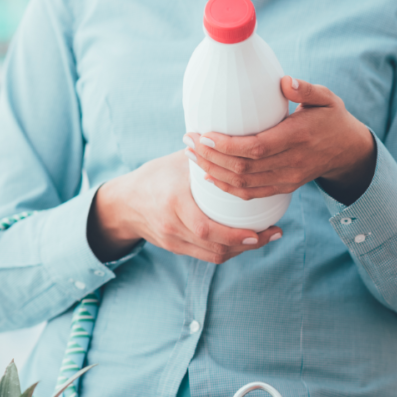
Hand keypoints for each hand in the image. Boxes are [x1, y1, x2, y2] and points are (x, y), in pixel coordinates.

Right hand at [87, 150, 282, 263]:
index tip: (260, 231)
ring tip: (264, 238)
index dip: (236, 236)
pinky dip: (228, 250)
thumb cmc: (155, 176)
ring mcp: (174, 241)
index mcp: (174, 204)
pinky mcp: (176, 249)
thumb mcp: (177, 163)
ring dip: (242, 250)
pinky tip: (245, 241)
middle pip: (216, 247)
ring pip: (214, 255)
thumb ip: (206, 156)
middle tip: (273, 234)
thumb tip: (238, 141)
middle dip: (248, 245)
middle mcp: (173, 226)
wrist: (123, 203)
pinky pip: (207, 255)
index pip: (207, 229)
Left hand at [185, 76, 376, 205]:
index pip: (257, 148)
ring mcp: (288, 179)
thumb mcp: (327, 98)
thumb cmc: (333, 118)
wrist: (349, 151)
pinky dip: (227, 187)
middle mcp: (292, 163)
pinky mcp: (285, 187)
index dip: (227, 146)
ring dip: (214, 171)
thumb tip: (284, 81)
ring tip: (192, 155)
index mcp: (299, 138)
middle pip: (244, 168)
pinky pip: (252, 194)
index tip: (205, 134)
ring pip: (244, 184)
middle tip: (189, 140)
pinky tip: (210, 175)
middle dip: (211, 157)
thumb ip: (306, 89)